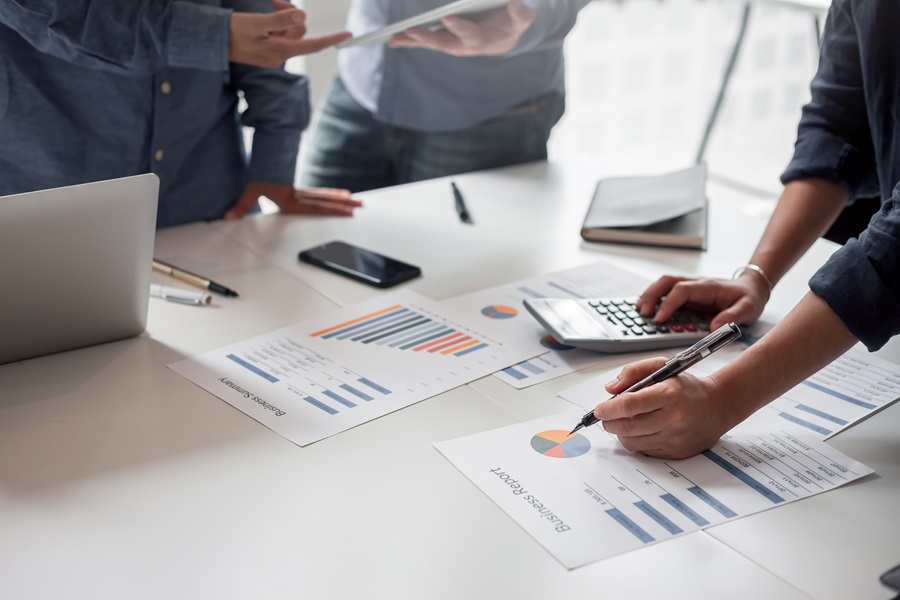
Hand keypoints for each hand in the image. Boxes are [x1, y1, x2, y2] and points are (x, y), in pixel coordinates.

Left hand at [224, 182, 361, 219]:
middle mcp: (300, 195)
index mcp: (292, 200)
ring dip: (341, 199)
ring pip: (326, 195)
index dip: (334, 210)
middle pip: (327, 200)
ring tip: (356, 201)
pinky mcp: (299, 188)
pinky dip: (332, 194)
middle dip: (344, 204)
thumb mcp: (249, 190)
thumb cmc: (258, 176)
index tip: (348, 212)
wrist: (260, 158)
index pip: (317, 206)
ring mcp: (301, 191)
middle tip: (360, 206)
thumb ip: (240, 205)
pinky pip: (320, 192)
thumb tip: (229, 216)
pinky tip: (340, 194)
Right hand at [229, 2, 350, 67]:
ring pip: (290, 30)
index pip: (313, 45)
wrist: (213, 43)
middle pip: (299, 32)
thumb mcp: (256, 23)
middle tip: (275, 1)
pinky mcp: (268, 49)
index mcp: (281, 51)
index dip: (331, 39)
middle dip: (290, 14)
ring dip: (282, 15)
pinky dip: (275, 22)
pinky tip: (262, 19)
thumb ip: (279, 20)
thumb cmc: (232, 32)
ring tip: (269, 6)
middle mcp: (280, 55)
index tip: (348, 34)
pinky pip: (280, 33)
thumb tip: (302, 17)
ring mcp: (274, 53)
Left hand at [387, 0, 534, 56]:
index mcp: (482, 40)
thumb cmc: (511, 25)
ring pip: (430, 43)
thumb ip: (521, 14)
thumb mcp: (521, 20)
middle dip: (427, 37)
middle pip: (443, 42)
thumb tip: (515, 4)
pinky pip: (426, 41)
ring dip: (412, 41)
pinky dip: (410, 40)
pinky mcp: (445, 41)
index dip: (459, 27)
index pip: (470, 34)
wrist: (503, 39)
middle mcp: (464, 46)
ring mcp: (452, 45)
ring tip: (393, 38)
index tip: (448, 19)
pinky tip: (394, 38)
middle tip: (410, 30)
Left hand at [594, 358, 736, 458]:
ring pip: (632, 442)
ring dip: (620, 432)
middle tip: (606, 416)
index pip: (630, 405)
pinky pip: (644, 451)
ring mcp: (676, 439)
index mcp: (670, 395)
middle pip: (627, 427)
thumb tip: (611, 389)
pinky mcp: (676, 452)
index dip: (608, 408)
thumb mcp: (663, 367)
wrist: (718, 406)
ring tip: (623, 421)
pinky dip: (636, 441)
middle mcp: (674, 419)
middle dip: (609, 422)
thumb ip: (634, 372)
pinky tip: (640, 430)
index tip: (599, 409)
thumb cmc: (688, 387)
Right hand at [636, 273, 768, 330]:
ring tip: (638, 311)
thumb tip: (714, 327)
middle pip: (666, 282)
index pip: (681, 291)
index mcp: (707, 287)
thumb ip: (732, 317)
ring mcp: (689, 287)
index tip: (659, 320)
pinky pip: (666, 292)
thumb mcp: (747, 309)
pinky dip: (653, 298)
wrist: (752, 287)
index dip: (668, 304)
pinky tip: (646, 308)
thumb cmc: (748, 297)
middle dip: (651, 296)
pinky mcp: (687, 294)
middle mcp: (695, 284)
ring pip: (662, 285)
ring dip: (648, 296)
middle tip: (642, 313)